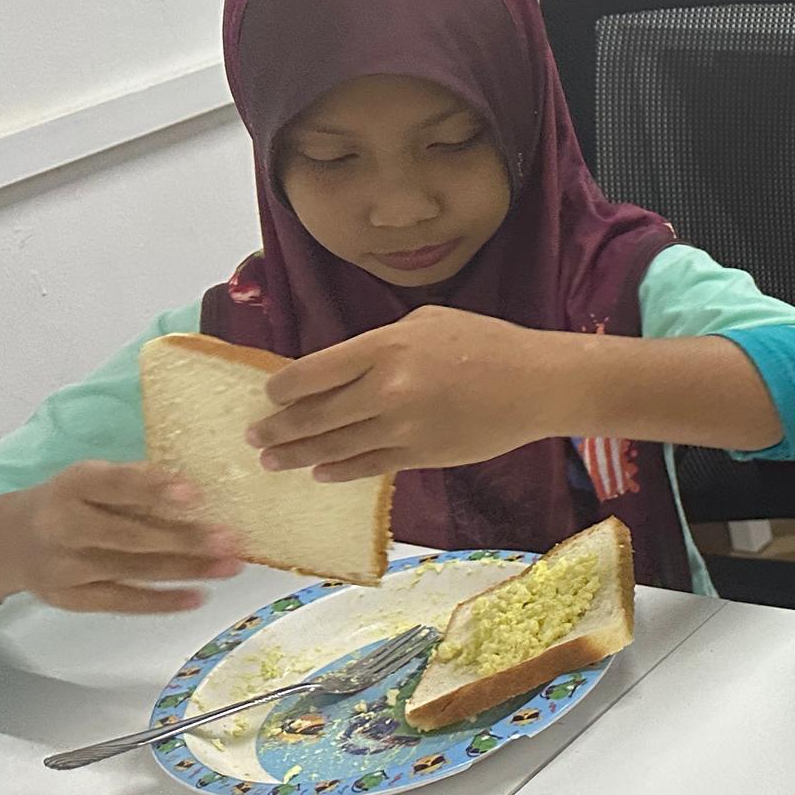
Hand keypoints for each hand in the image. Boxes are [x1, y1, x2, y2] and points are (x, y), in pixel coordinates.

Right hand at [11, 465, 242, 614]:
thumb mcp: (95, 478)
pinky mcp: (70, 598)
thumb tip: (199, 493)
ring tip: (229, 567)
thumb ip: (138, 482)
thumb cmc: (74, 502)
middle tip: (229, 540)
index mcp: (74, 485)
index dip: (154, 489)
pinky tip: (197, 597)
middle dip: (185, 539)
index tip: (195, 494)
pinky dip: (162, 601)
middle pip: (130, 535)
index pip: (116, 485)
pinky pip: (122, 601)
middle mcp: (64, 525)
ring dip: (186, 570)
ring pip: (132, 570)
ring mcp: (65, 566)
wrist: (13, 539)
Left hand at [247, 305, 552, 481]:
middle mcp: (386, 390)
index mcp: (384, 348)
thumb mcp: (428, 322)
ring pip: (333, 447)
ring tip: (273, 460)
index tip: (268, 396)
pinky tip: (320, 472)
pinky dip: (337, 471)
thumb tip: (342, 368)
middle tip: (256, 436)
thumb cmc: (487, 343)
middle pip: (313, 416)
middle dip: (277, 429)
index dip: (280, 389)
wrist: (538, 384)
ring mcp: (402, 428)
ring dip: (297, 455)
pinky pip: (367, 467)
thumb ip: (380, 345)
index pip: (310, 373)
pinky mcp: (420, 456)